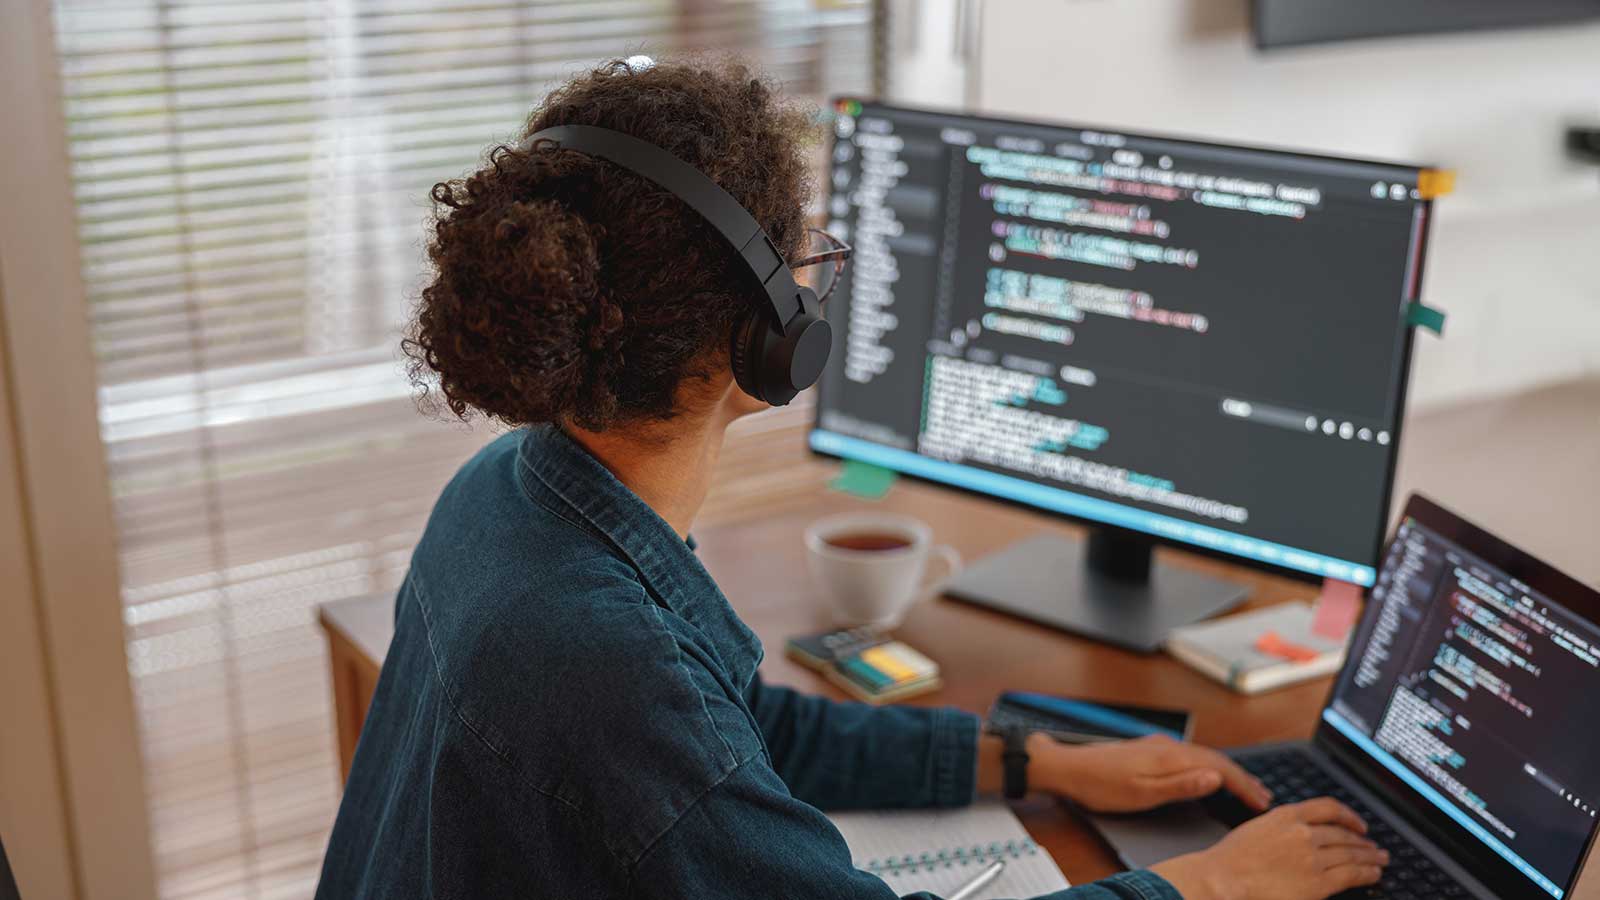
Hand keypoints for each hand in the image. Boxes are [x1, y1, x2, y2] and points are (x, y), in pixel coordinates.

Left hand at [1030, 733, 1272, 813]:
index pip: (1219, 768)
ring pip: (1203, 756)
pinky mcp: (1149, 749)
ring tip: (1244, 786)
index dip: (1243, 785)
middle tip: (1263, 796)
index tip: (1261, 800)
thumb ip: (1180, 785)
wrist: (1068, 767)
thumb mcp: (1142, 794)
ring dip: (1226, 771)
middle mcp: (1167, 746)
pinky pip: (1189, 755)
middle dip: (1241, 777)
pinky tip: (1208, 773)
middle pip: (1215, 759)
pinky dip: (1207, 766)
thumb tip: (1215, 778)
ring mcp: (1158, 746)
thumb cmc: (1101, 785)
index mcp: (1170, 756)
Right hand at [1150, 798, 1387, 899]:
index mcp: (1288, 815)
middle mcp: (1304, 833)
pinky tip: (1373, 874)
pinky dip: (1367, 874)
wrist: (1224, 880)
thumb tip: (1305, 832)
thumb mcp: (1258, 828)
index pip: (1330, 808)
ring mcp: (1313, 858)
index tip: (1358, 825)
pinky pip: (1351, 875)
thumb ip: (1283, 826)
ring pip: (1352, 854)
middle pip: (1344, 834)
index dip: (1350, 816)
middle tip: (1374, 846)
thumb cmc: (1232, 858)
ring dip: (1370, 857)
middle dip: (1363, 841)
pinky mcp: (1318, 883)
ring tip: (1380, 860)